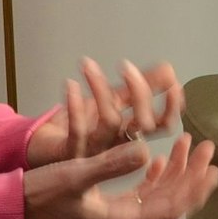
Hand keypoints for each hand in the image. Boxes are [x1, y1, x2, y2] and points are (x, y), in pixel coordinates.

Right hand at [24, 133, 217, 218]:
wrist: (13, 206)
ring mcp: (114, 216)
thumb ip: (112, 164)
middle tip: (208, 147)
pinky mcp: (105, 208)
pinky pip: (140, 193)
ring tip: (189, 145)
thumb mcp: (78, 174)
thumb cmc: (42, 192)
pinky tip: (160, 160)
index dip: (195, 185)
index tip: (213, 164)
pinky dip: (154, 177)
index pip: (171, 205)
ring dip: (176, 172)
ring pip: (157, 195)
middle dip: (192, 174)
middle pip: (170, 200)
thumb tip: (148, 151)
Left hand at [27, 58, 184, 166]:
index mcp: (131, 134)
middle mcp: (118, 145)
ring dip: (101, 89)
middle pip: (142, 124)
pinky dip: (75, 105)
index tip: (172, 82)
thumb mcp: (113, 101)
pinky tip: (71, 85)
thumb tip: (169, 69)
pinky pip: (78, 130)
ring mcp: (96, 151)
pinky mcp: (71, 153)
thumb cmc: (82, 125)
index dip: (171, 106)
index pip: (162, 125)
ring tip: (88, 66)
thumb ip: (139, 88)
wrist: (45, 146)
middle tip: (126, 67)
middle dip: (140, 92)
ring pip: (110, 122)